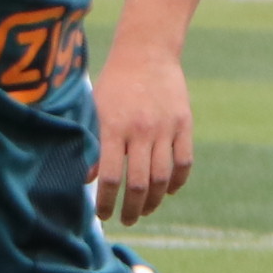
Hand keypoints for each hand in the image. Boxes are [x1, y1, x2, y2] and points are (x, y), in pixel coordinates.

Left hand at [93, 43, 194, 222]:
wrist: (146, 52)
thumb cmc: (115, 82)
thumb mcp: (96, 109)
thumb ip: (93, 143)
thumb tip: (88, 179)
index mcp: (114, 127)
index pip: (110, 176)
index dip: (106, 201)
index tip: (103, 215)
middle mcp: (140, 130)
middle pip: (140, 183)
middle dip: (132, 209)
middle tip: (127, 220)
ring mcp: (165, 128)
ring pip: (163, 178)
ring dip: (155, 201)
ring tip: (146, 210)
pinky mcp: (183, 124)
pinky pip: (184, 162)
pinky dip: (177, 182)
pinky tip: (169, 191)